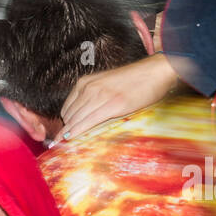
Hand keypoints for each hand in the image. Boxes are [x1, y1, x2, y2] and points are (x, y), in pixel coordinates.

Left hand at [58, 53, 176, 139]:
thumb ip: (92, 98)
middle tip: (61, 142)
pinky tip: (71, 139)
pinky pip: (88, 122)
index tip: (61, 135)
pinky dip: (77, 132)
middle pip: (69, 115)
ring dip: (70, 133)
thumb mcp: (105, 85)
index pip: (67, 108)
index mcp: (85, 82)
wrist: (155, 71)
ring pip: (76, 120)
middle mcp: (89, 88)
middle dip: (65, 130)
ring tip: (65, 143)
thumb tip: (82, 119)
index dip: (64, 123)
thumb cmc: (134, 80)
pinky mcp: (112, 105)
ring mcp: (99, 96)